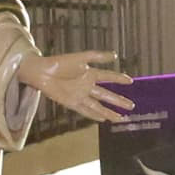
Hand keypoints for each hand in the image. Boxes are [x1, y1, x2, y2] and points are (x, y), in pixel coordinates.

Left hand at [19, 48, 136, 127]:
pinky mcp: (72, 103)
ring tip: (121, 118)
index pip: (108, 76)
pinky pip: (85, 110)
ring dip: (109, 111)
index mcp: (90, 73)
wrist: (42, 72)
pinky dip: (94, 115)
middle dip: (119, 101)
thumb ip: (98, 56)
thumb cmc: (60, 63)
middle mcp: (87, 85)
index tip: (130, 81)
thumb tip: (115, 55)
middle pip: (107, 94)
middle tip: (131, 106)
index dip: (118, 78)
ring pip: (99, 105)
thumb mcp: (81, 57)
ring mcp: (80, 95)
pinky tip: (103, 119)